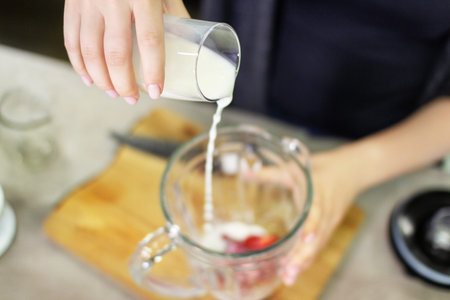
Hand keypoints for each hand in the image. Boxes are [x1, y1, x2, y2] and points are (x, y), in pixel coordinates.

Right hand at [63, 0, 188, 103]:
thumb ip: (175, 16)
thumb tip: (188, 47)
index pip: (149, 40)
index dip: (153, 70)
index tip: (156, 91)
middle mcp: (112, 0)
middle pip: (116, 53)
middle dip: (123, 83)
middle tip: (132, 98)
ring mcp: (88, 2)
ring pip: (90, 51)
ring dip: (101, 79)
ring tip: (113, 93)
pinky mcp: (72, 4)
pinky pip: (71, 40)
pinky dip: (79, 64)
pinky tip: (90, 79)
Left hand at [279, 149, 359, 284]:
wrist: (351, 170)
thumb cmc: (323, 168)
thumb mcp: (296, 167)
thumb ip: (271, 172)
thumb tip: (245, 172)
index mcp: (319, 194)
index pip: (316, 212)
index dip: (311, 226)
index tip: (305, 239)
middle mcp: (326, 211)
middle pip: (317, 237)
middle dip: (303, 256)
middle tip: (288, 272)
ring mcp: (329, 221)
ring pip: (318, 245)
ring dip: (304, 261)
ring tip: (289, 277)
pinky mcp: (328, 227)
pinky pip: (319, 245)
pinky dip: (308, 257)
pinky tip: (294, 269)